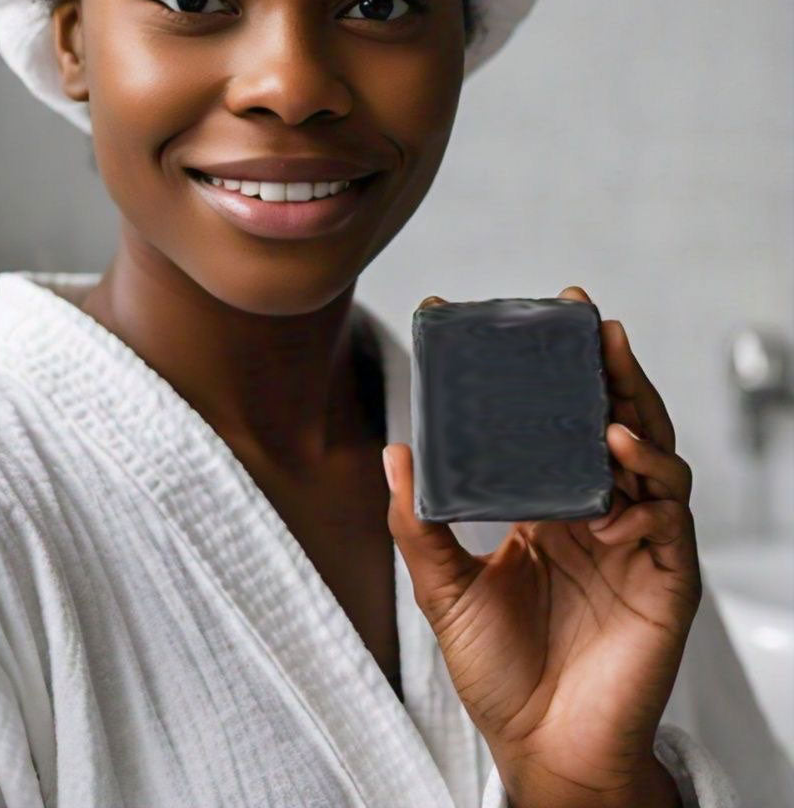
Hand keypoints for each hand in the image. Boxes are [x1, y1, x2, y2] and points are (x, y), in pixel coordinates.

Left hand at [383, 286, 698, 807]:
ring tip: (608, 372)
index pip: (550, 425)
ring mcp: (635, 542)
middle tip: (585, 316)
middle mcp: (595, 513)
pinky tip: (619, 459)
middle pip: (609, 421)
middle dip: (602, 368)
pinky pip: (669, 515)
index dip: (539, 376)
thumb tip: (395, 452)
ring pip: (650, 453)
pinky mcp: (667, 577)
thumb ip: (418, 524)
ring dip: (633, 407)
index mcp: (546, 507)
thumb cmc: (498, 673)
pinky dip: (650, 479)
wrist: (541, 749)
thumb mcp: (444, 589)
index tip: (506, 322)